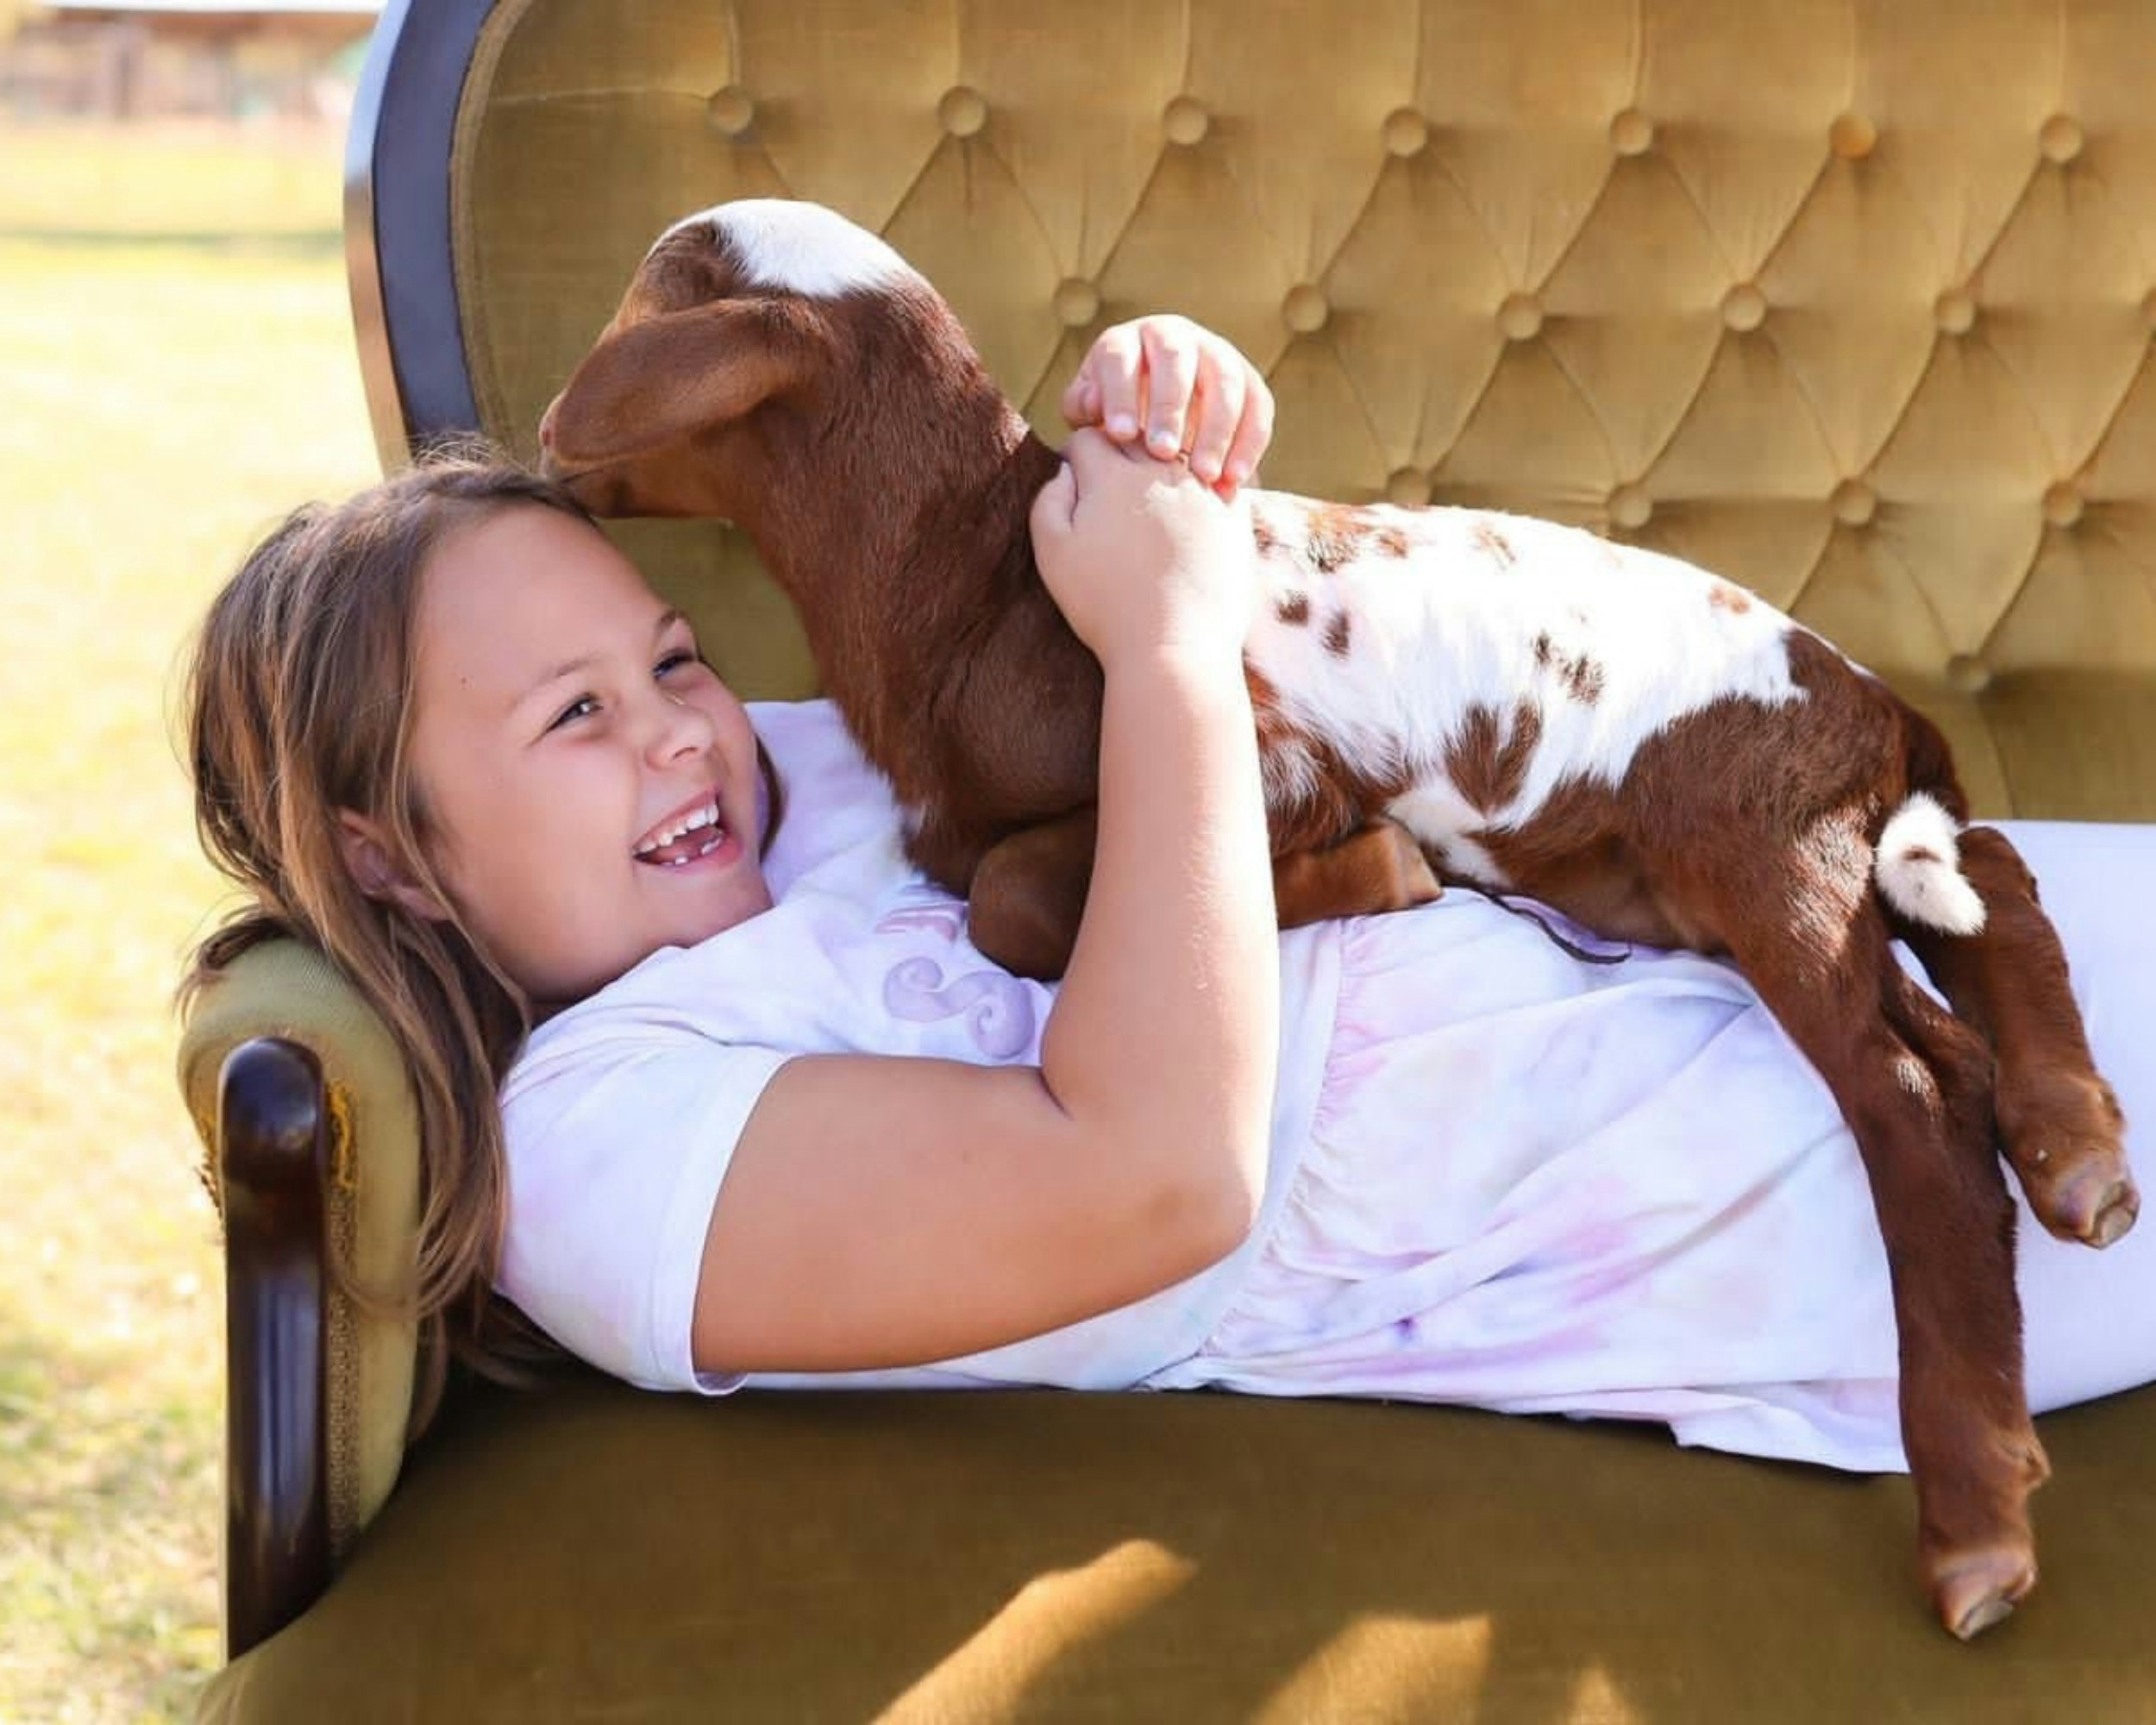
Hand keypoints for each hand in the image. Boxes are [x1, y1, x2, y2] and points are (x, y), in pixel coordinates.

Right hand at [1031, 428, 1253, 667]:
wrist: (1174, 646)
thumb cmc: (1105, 605)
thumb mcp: (1053, 554)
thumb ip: (1048, 500)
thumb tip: (1065, 469)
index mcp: (1112, 476)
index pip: (1089, 437)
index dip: (1075, 455)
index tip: (1074, 483)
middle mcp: (1161, 470)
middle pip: (1135, 438)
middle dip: (1117, 454)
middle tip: (1109, 491)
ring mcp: (1203, 491)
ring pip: (1178, 456)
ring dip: (1159, 468)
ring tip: (1147, 503)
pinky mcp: (1234, 517)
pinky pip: (1217, 481)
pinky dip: (1199, 488)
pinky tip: (1186, 518)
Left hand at [1061, 316, 1273, 497]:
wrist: (1159, 420)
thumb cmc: (1116, 417)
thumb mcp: (1091, 410)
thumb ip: (1085, 406)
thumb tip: (1094, 406)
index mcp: (1127, 341)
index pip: (1120, 357)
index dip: (1120, 393)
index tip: (1121, 436)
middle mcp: (1174, 337)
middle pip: (1175, 360)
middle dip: (1170, 406)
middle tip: (1163, 453)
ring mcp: (1216, 353)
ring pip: (1224, 380)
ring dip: (1217, 428)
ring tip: (1204, 475)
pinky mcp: (1249, 381)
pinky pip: (1258, 405)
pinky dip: (1250, 442)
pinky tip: (1235, 480)